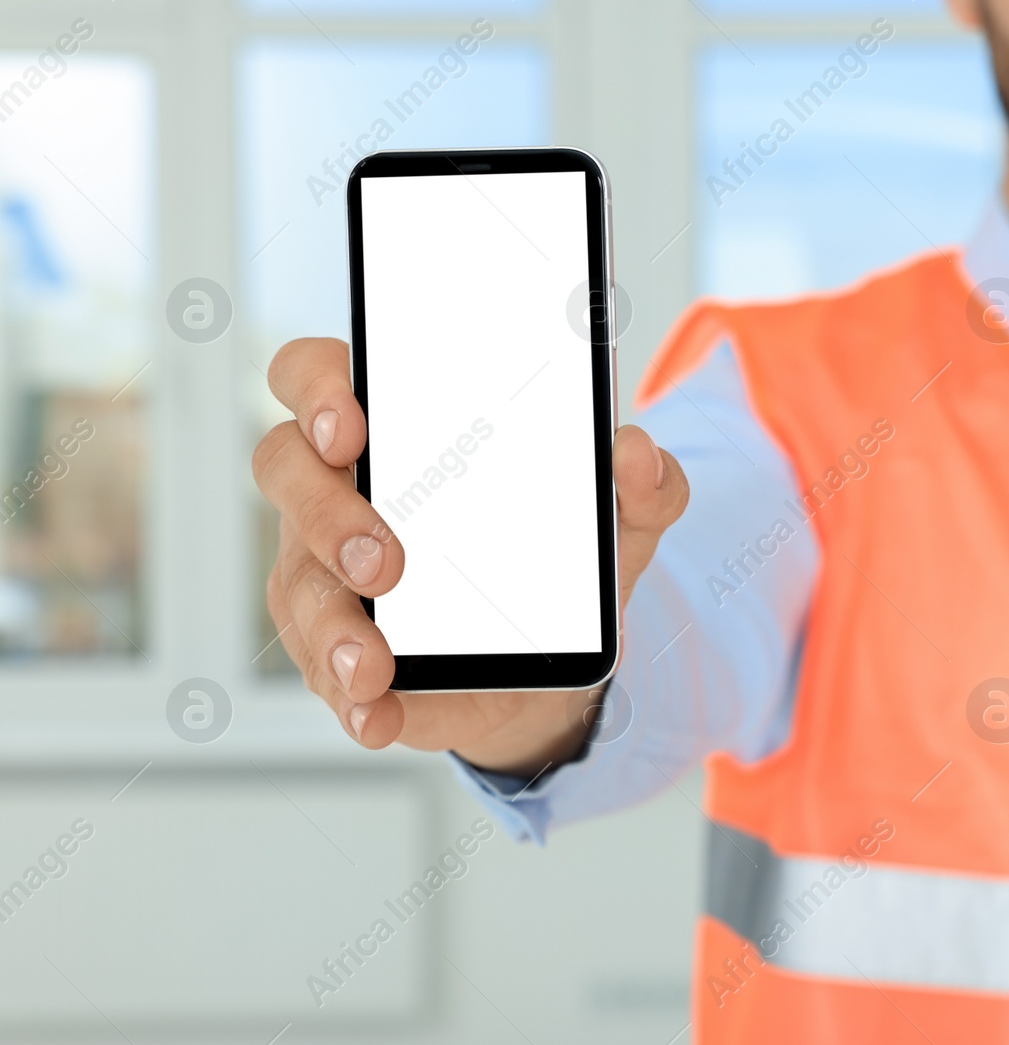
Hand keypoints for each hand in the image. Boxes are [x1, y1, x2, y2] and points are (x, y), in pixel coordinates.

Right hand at [252, 337, 689, 774]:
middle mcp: (341, 492)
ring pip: (297, 584)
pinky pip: (325, 672)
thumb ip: (642, 484)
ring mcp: (325, 572)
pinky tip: (380, 712)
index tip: (348, 425)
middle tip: (384, 562)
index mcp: (395, 431)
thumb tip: (638, 455)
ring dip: (332, 626)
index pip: (316, 376)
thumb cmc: (557, 556)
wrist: (550, 657)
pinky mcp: (337, 648)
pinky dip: (354, 699)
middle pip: (287, 471)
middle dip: (326, 515)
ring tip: (373, 663)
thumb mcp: (617, 520)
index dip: (315, 388)